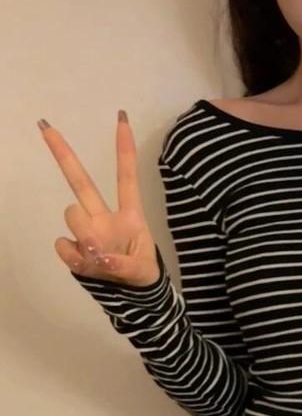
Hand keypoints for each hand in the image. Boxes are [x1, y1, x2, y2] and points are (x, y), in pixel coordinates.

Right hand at [39, 112, 160, 286]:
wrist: (131, 297)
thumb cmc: (141, 274)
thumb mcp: (142, 271)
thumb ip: (121, 263)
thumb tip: (97, 256)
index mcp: (130, 214)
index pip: (127, 177)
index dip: (124, 149)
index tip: (121, 118)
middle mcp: (104, 216)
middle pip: (80, 181)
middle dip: (63, 153)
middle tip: (45, 125)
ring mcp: (86, 231)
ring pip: (72, 214)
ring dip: (83, 234)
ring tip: (99, 258)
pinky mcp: (72, 248)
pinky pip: (63, 245)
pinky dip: (74, 258)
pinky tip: (88, 266)